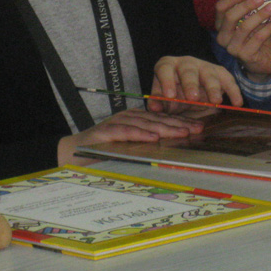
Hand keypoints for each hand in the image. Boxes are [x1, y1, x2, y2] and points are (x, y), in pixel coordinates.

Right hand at [57, 108, 203, 164]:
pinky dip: (141, 134)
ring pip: (146, 124)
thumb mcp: (129, 146)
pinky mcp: (107, 132)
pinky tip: (153, 138)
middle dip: (180, 124)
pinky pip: (127, 132)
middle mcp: (128, 117)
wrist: (72, 152)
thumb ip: (146, 143)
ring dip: (165, 128)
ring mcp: (117, 122)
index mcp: (135, 119)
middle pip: (158, 120)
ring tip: (182, 132)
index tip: (199, 126)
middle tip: (197, 129)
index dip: (181, 122)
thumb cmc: (102, 151)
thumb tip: (171, 147)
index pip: (162, 119)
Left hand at [149, 56, 241, 111]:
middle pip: (188, 70)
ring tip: (216, 101)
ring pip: (209, 74)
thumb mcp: (164, 100)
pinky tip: (237, 103)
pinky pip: (228, 80)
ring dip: (213, 88)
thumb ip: (159, 103)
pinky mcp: (220, 72)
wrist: (192, 92)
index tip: (169, 96)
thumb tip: (154, 107)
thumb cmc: (174, 94)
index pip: (165, 69)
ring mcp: (204, 66)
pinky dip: (233, 91)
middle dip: (191, 84)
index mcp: (167, 66)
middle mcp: (186, 63)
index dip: (166, 81)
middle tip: (193, 98)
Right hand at [214, 0, 270, 80]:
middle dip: (246, 5)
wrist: (260, 63)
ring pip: (245, 27)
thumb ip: (249, 11)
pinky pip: (257, 38)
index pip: (220, 8)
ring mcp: (232, 48)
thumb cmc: (254, 39)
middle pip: (230, 17)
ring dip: (260, 15)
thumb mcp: (249, 23)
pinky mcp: (244, 56)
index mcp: (221, 26)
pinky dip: (268, 28)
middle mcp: (223, 37)